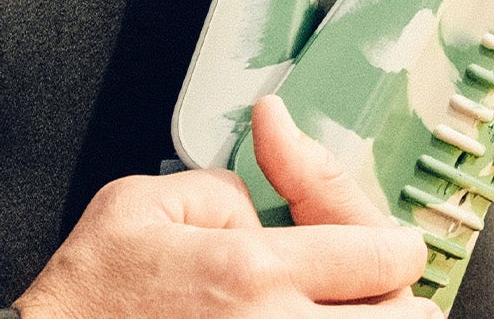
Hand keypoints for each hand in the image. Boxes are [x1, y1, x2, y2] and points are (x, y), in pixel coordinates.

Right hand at [12, 95, 435, 316]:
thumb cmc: (88, 298)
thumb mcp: (141, 203)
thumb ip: (220, 188)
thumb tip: (263, 200)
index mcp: (253, 271)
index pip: (382, 253)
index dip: (391, 238)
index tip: (382, 237)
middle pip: (406, 316)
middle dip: (393, 293)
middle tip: (364, 279)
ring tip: (338, 304)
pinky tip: (303, 318)